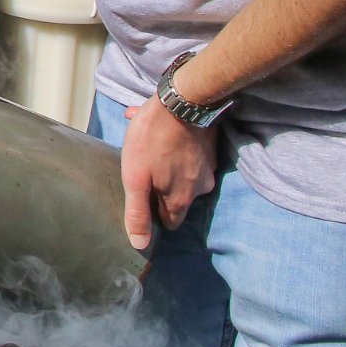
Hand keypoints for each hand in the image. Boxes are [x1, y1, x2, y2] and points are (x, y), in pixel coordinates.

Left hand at [117, 97, 218, 250]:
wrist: (183, 102)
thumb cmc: (152, 140)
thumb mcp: (135, 178)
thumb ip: (138, 212)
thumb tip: (140, 244)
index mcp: (181, 200)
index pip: (169, 221)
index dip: (153, 213)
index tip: (141, 197)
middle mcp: (200, 189)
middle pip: (176, 198)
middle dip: (160, 187)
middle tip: (143, 168)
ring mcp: (208, 169)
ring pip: (183, 175)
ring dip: (166, 165)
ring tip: (148, 147)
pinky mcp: (210, 150)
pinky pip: (190, 156)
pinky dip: (176, 150)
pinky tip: (160, 134)